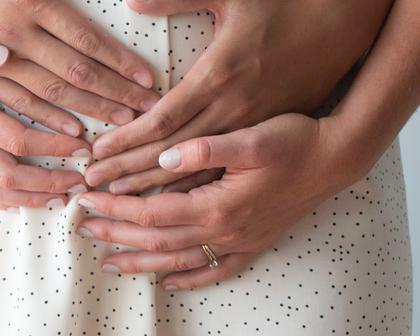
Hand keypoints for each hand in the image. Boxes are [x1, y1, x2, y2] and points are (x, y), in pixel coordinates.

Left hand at [74, 113, 366, 289]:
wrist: (337, 158)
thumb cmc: (294, 140)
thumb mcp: (250, 136)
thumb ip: (205, 148)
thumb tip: (164, 156)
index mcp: (217, 204)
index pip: (151, 211)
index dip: (116, 207)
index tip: (87, 198)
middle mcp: (225, 231)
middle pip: (157, 240)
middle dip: (117, 233)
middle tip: (82, 228)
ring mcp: (239, 241)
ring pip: (179, 261)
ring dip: (141, 262)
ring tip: (110, 262)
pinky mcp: (254, 243)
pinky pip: (216, 270)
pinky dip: (190, 279)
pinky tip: (170, 282)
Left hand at [84, 0, 379, 192]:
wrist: (341, 32)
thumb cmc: (283, 7)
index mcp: (219, 79)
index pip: (162, 121)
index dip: (125, 140)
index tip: (95, 153)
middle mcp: (232, 113)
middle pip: (169, 156)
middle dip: (126, 173)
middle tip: (89, 186)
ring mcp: (250, 133)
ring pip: (194, 175)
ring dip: (152, 190)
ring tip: (114, 202)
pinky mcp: (263, 141)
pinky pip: (222, 178)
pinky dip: (192, 193)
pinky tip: (168, 209)